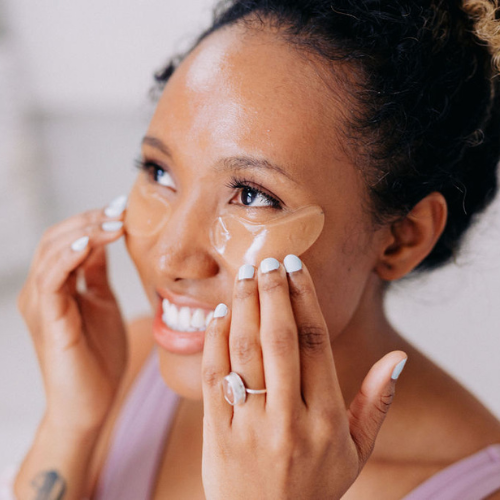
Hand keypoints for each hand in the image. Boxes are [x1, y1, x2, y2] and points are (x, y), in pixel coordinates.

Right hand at [17, 197, 128, 431]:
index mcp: (56, 286)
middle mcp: (42, 291)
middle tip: (120, 210)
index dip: (92, 220)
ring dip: (83, 232)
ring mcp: (41, 305)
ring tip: (113, 222)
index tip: (122, 208)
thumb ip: (96, 273)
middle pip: (56, 238)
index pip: (67, 239)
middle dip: (89, 219)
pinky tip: (89, 243)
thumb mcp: (102, 302)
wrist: (93, 403)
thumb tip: (101, 242)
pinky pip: (52, 280)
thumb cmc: (98, 356)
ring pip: (51, 252)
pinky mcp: (48, 321)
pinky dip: (68, 257)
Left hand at [201, 256, 406, 499]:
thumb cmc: (315, 483)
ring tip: (245, 274)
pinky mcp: (217, 435)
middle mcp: (289, 420)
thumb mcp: (356, 451)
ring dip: (244, 307)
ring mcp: (250, 428)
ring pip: (245, 352)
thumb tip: (396, 358)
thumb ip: (376, 402)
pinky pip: (214, 377)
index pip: (317, 343)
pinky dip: (214, 340)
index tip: (296, 266)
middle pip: (280, 340)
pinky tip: (219, 313)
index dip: (305, 298)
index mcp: (327, 419)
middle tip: (268, 259)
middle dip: (272, 292)